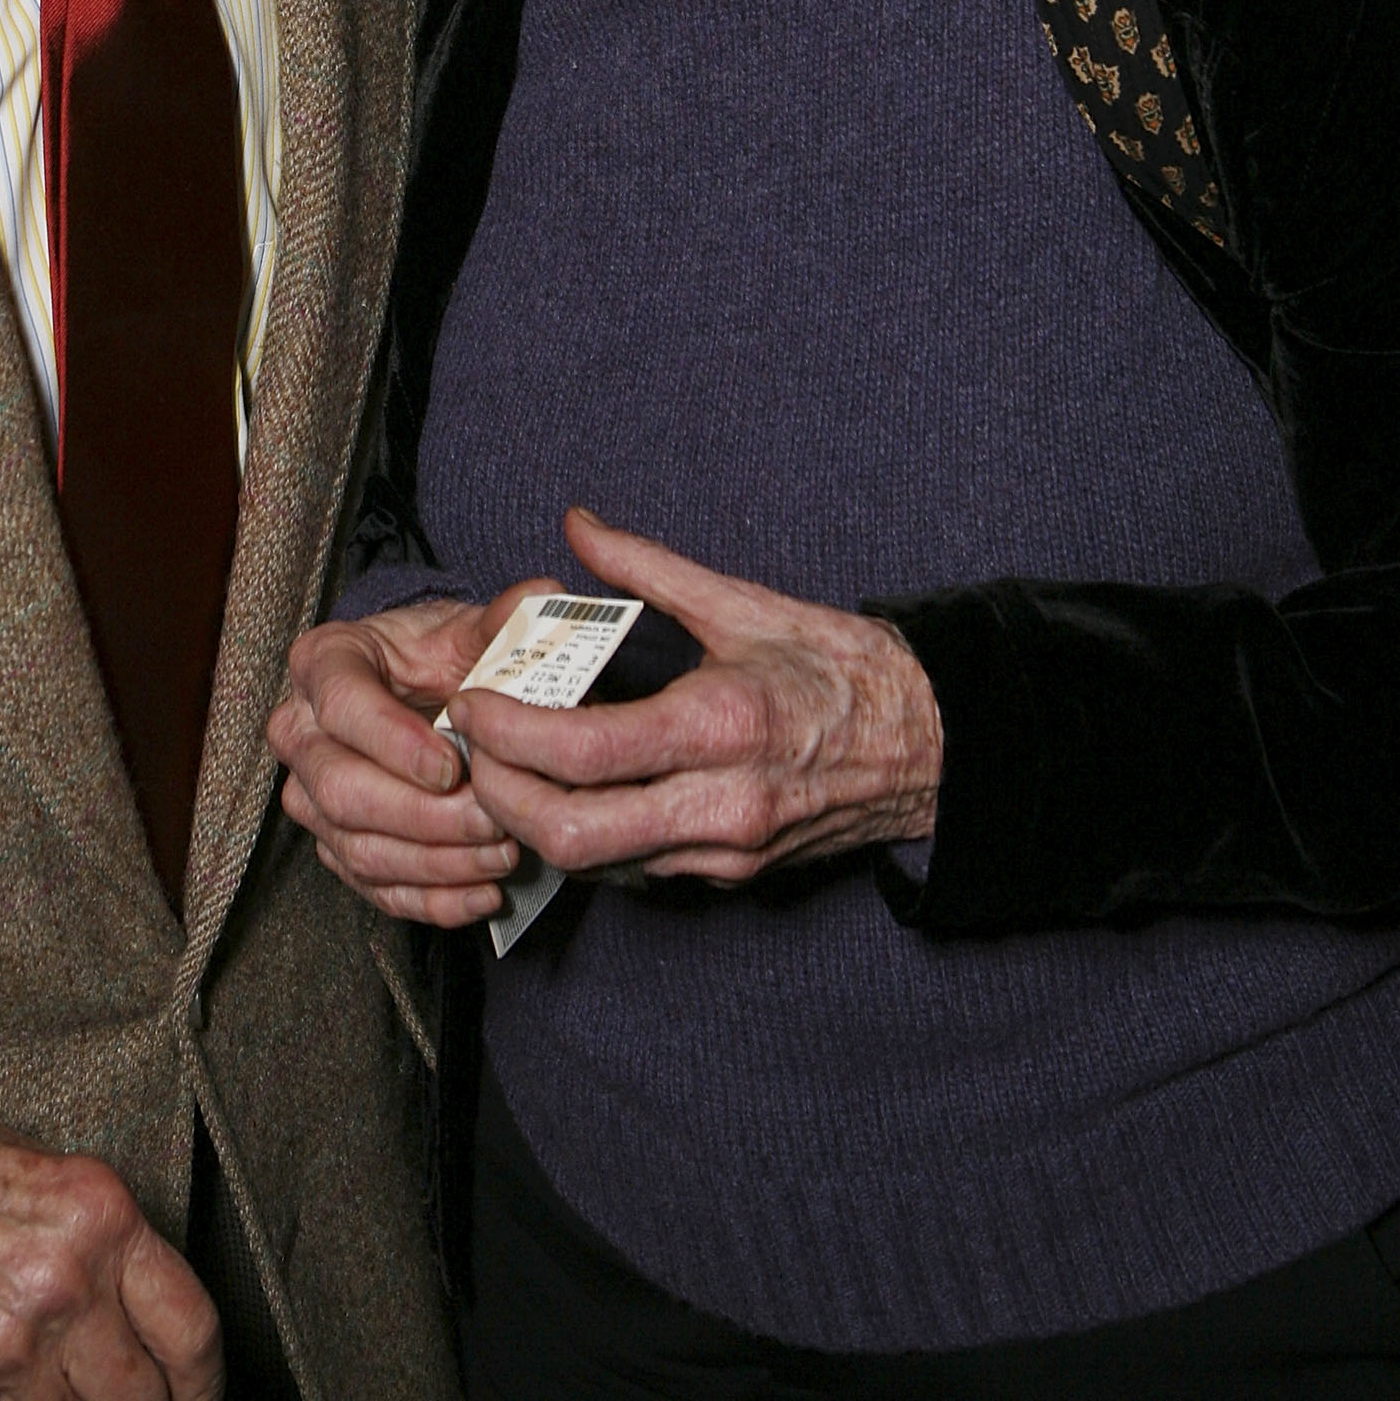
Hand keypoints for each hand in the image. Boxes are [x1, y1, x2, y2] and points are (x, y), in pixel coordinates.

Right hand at [269, 590, 536, 924]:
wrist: (423, 691)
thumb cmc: (440, 654)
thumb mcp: (469, 629)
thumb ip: (504, 619)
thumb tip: (544, 597)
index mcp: (323, 663)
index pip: (343, 707)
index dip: (393, 742)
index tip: (452, 768)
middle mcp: (301, 732)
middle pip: (340, 790)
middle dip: (422, 816)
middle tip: (491, 819)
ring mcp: (311, 796)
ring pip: (357, 847)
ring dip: (436, 862)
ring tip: (503, 854)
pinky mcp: (336, 846)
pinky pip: (373, 889)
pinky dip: (431, 901)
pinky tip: (484, 894)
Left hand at [444, 509, 941, 884]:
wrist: (931, 746)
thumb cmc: (841, 668)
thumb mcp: (744, 603)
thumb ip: (647, 567)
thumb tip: (578, 526)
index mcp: (720, 725)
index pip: (582, 754)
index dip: (506, 736)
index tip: (469, 703)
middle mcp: (720, 803)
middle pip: (572, 835)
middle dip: (500, 799)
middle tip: (470, 750)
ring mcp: (726, 850)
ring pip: (596, 863)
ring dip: (535, 823)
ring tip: (501, 767)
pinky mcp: (732, 874)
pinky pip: (635, 866)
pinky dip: (588, 835)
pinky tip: (567, 792)